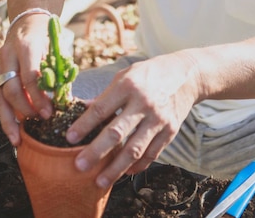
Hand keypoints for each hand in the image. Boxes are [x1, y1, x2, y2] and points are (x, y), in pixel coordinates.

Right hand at [0, 14, 52, 144]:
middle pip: (11, 88)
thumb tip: (66, 102)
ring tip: (17, 139)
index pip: (29, 76)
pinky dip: (5, 115)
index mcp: (26, 45)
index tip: (49, 112)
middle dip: (24, 109)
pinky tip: (12, 130)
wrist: (27, 20)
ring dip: (8, 120)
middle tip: (39, 122)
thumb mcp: (56, 48)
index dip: (39, 98)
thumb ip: (59, 73)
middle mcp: (8, 54)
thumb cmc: (46, 36)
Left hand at [65, 52, 197, 188]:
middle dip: (95, 152)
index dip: (83, 125)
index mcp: (128, 85)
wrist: (186, 75)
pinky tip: (124, 172)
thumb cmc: (149, 74)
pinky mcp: (170, 130)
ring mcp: (158, 119)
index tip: (69, 139)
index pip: (101, 109)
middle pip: (116, 133)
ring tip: (100, 181)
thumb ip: (105, 95)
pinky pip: (151, 154)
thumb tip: (81, 109)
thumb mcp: (125, 75)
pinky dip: (137, 166)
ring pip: (134, 149)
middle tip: (79, 166)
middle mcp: (143, 103)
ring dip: (115, 168)